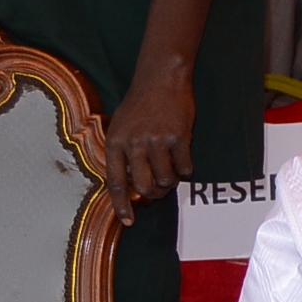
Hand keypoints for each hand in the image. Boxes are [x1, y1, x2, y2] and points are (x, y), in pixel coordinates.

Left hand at [102, 67, 196, 222]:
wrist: (161, 80)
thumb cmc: (142, 104)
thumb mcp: (122, 126)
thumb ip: (124, 153)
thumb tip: (133, 184)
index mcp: (116, 142)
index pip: (116, 182)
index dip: (122, 205)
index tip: (129, 221)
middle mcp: (134, 143)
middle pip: (144, 186)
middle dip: (154, 195)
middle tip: (160, 191)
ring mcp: (157, 141)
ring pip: (165, 180)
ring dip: (170, 183)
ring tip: (172, 173)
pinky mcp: (179, 138)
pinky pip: (184, 169)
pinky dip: (186, 171)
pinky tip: (183, 162)